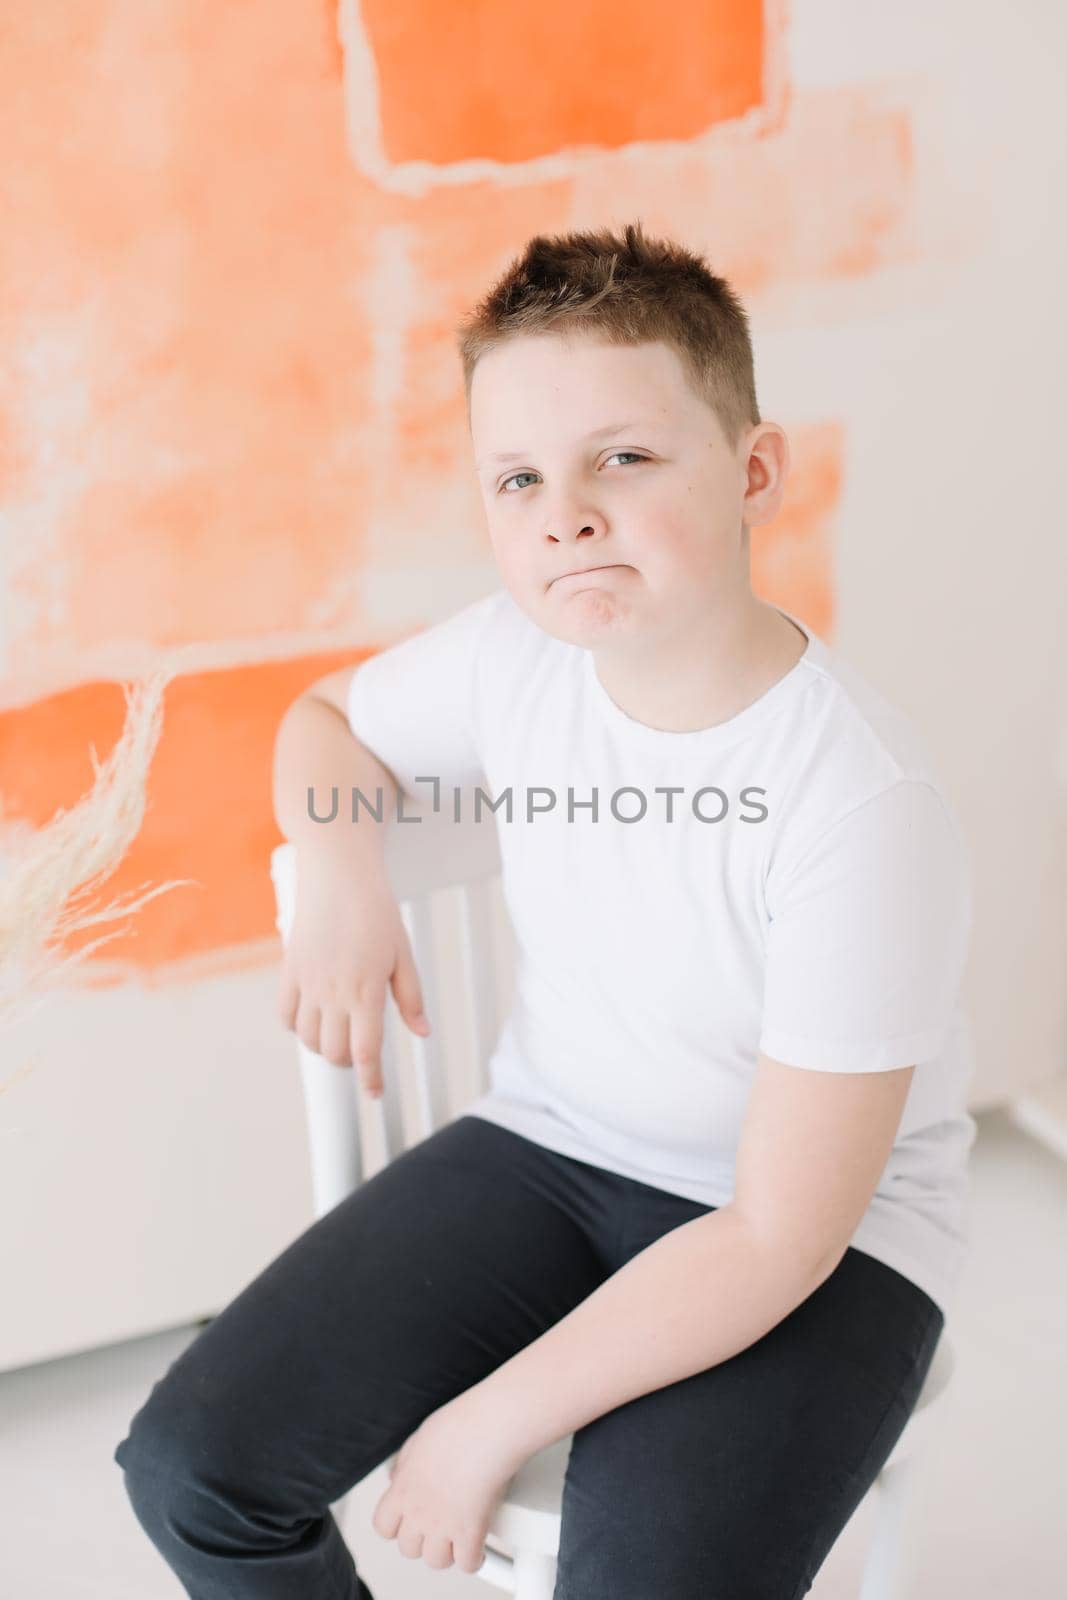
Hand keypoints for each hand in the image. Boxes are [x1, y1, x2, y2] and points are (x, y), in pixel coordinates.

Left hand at [371, 1390, 523, 1573]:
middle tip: (436, 1528)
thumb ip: (405, 1464)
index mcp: (402, 1490)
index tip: (407, 1521)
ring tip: (458, 1540)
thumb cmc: (456, 1428)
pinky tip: (480, 1546)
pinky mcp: (471, 1532)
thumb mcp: (417, 1441)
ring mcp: (444, 1526)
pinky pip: (468, 1563)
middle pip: (409, 1549)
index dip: (395, 1527)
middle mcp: (418, 1513)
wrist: (486, 1430)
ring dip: (448, 1553)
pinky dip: (475, 1558)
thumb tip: (397, 1476)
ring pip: (437, 1561)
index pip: (383, 1527)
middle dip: (422, 1540)